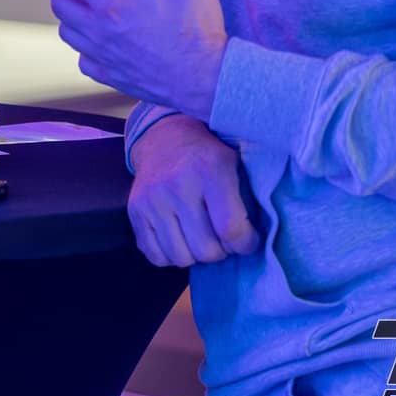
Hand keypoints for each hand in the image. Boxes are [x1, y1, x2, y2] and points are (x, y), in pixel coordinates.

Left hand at [49, 0, 227, 118]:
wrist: (207, 79)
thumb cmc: (198, 29)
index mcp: (113, 3)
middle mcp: (99, 30)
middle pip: (60, 2)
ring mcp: (103, 56)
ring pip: (67, 32)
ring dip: (66, 12)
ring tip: (73, 0)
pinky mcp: (111, 76)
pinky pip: (82, 59)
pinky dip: (80, 44)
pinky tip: (90, 39)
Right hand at [128, 114, 260, 266]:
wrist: (165, 138)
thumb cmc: (209, 157)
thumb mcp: (235, 165)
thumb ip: (249, 199)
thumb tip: (261, 242)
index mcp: (211, 169)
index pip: (231, 229)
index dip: (245, 244)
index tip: (248, 240)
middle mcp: (178, 184)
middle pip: (206, 250)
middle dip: (221, 251)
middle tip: (223, 238)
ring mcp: (152, 199)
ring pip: (181, 258)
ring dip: (196, 255)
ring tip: (202, 237)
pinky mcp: (135, 210)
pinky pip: (156, 256)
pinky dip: (171, 255)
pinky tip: (180, 237)